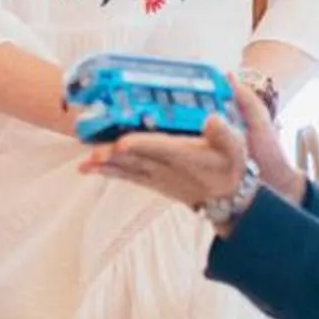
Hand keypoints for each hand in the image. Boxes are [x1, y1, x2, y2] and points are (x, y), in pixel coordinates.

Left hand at [80, 86, 306, 212]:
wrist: (229, 200)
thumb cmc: (230, 166)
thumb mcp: (236, 147)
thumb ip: (224, 133)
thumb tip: (212, 118)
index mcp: (185, 154)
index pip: (161, 148)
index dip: (142, 144)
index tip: (123, 142)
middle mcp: (168, 167)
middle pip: (137, 160)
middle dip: (113, 157)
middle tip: (91, 153)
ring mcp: (158, 176)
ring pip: (127, 170)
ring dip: (105, 166)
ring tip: (83, 164)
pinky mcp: (153, 182)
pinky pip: (127, 177)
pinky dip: (109, 172)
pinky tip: (90, 168)